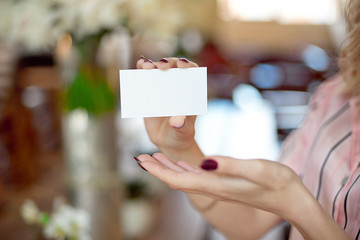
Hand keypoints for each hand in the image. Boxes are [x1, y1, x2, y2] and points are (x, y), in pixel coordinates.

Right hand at [136, 57, 200, 158]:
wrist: (168, 141)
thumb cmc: (180, 134)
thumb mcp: (183, 131)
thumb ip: (182, 126)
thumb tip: (177, 121)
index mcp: (190, 90)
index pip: (192, 71)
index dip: (187, 64)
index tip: (182, 65)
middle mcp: (177, 85)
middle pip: (173, 66)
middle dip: (167, 62)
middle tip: (160, 66)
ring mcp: (163, 87)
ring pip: (157, 69)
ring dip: (150, 64)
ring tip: (146, 66)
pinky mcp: (149, 92)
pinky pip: (144, 79)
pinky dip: (140, 72)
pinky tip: (138, 68)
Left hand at [137, 153, 307, 218]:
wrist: (292, 200)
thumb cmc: (279, 183)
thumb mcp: (259, 169)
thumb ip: (231, 166)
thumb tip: (204, 161)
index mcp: (217, 185)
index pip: (179, 181)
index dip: (159, 171)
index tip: (141, 160)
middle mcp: (214, 189)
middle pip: (177, 181)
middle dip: (157, 169)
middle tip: (140, 157)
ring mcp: (219, 188)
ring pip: (185, 180)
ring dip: (168, 169)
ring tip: (154, 157)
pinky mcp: (224, 185)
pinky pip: (197, 179)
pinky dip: (183, 170)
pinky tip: (181, 164)